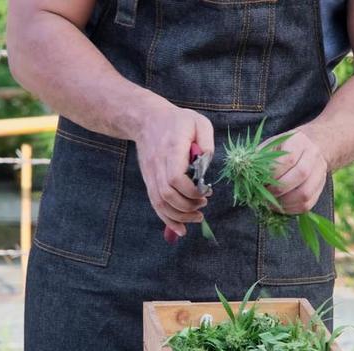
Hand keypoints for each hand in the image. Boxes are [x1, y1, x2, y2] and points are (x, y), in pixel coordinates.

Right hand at [133, 103, 214, 236]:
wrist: (147, 120)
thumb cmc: (177, 121)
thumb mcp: (199, 122)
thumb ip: (207, 144)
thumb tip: (207, 168)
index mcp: (171, 149)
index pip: (175, 178)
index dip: (191, 191)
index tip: (206, 191)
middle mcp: (157, 165)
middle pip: (167, 195)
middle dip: (188, 206)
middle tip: (204, 204)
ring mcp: (150, 174)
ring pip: (160, 203)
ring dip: (179, 216)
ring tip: (197, 217)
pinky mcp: (149, 181)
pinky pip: (155, 204)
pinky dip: (167, 219)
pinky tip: (180, 228)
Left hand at [262, 129, 328, 214]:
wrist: (311, 146)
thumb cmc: (283, 148)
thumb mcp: (270, 145)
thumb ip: (259, 158)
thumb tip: (244, 174)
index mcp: (298, 142)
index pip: (288, 159)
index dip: (273, 175)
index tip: (261, 182)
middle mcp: (313, 156)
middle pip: (300, 175)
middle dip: (278, 190)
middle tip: (264, 195)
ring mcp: (320, 173)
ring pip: (305, 193)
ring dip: (285, 202)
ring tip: (270, 204)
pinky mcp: (320, 188)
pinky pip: (307, 204)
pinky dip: (291, 209)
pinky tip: (280, 206)